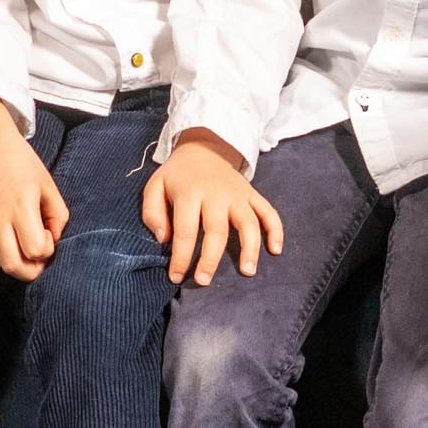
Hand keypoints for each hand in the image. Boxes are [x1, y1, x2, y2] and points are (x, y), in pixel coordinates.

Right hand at [0, 110, 69, 278]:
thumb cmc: (23, 163)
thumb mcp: (49, 185)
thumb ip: (59, 216)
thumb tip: (54, 240)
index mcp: (21, 207)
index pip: (35, 250)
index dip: (47, 250)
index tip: (47, 233)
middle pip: (13, 266)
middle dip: (31, 271)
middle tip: (39, 259)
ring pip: (0, 261)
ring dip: (17, 261)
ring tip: (26, 245)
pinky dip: (4, 247)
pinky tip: (10, 229)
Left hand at [142, 133, 285, 287]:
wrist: (204, 147)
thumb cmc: (177, 175)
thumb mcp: (155, 186)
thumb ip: (152, 212)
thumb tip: (164, 239)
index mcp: (190, 192)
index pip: (185, 230)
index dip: (181, 257)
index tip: (176, 277)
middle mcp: (216, 194)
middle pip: (217, 231)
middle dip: (210, 259)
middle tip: (203, 281)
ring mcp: (238, 195)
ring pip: (248, 223)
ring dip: (250, 248)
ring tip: (247, 272)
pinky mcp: (252, 194)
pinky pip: (268, 212)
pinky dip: (276, 230)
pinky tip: (275, 250)